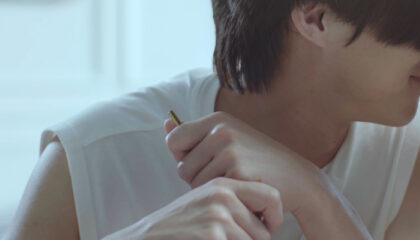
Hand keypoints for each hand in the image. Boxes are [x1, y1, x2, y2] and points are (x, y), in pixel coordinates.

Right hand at [102, 177, 282, 239]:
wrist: (144, 239)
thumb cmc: (178, 228)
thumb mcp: (205, 204)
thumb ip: (234, 203)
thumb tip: (270, 218)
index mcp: (223, 184)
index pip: (272, 197)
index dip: (275, 218)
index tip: (267, 229)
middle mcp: (223, 195)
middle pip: (264, 232)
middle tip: (224, 239)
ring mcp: (217, 216)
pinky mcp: (212, 235)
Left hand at [164, 111, 323, 215]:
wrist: (298, 178)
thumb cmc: (259, 162)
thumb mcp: (229, 140)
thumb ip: (195, 135)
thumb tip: (166, 124)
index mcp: (217, 119)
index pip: (174, 140)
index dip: (184, 157)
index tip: (206, 162)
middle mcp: (221, 130)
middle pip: (181, 166)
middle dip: (197, 178)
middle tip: (227, 175)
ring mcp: (229, 151)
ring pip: (193, 183)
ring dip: (210, 190)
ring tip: (235, 183)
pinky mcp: (237, 173)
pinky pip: (209, 193)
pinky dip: (223, 197)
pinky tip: (241, 191)